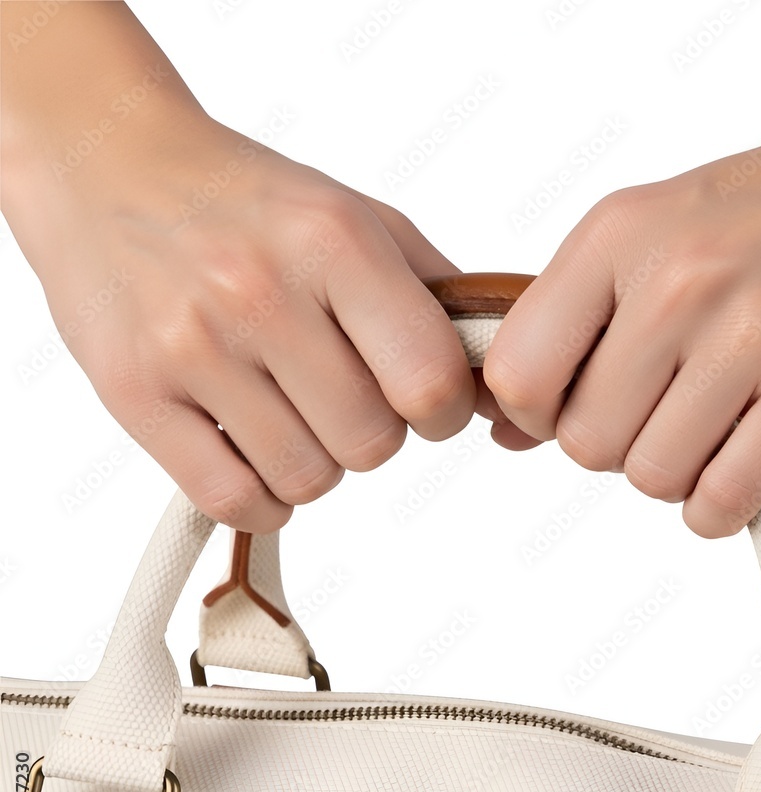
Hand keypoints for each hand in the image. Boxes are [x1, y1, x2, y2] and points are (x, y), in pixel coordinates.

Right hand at [2, 2, 478, 532]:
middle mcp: (260, 292)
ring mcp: (191, 346)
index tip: (425, 405)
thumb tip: (495, 382)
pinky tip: (257, 454)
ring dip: (316, 465)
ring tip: (291, 414)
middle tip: (343, 399)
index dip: (443, 413)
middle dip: (374, 436)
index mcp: (333, 241)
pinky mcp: (134, 393)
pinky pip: (232, 501)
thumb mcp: (357, 217)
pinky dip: (262, 498)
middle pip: (371, 444)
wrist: (106, 163)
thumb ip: (438, 297)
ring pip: (307, 480)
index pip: (430, 382)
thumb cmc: (247, 203)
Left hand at [484, 2, 760, 537]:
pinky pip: (722, 498)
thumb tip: (506, 432)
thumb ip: (574, 327)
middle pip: (585, 441)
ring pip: (650, 477)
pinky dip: (718, 507)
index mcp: (618, 234)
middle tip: (659, 415)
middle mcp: (677, 278)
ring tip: (707, 431)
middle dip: (615, 446)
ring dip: (673, 474)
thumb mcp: (653, 232)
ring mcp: (750, 333)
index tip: (572, 408)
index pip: (517, 372)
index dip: (537, 413)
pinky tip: (735, 471)